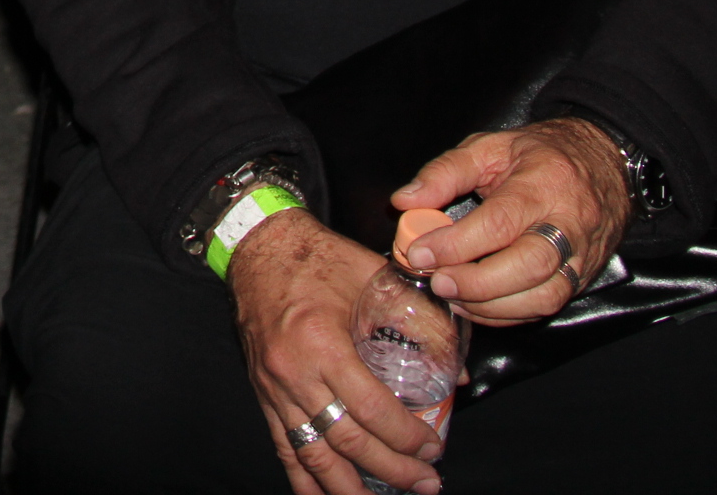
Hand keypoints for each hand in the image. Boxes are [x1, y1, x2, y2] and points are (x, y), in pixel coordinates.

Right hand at [228, 210, 445, 494]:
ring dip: (349, 487)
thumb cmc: (318, 258)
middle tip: (425, 482)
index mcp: (324, 344)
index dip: (406, 437)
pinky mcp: (262, 392)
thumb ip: (420, 320)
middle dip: (391, 469)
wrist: (259, 245)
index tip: (432, 448)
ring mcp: (274, 388)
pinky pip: (283, 445)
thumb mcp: (374, 278)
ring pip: (313, 453)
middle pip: (347, 440)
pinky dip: (303, 479)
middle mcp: (295, 373)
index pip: (371, 409)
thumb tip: (457, 371)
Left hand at [391, 118, 630, 323]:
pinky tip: (478, 306)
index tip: (419, 253)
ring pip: (544, 296)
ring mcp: (582, 255)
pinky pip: (548, 305)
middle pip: (528, 266)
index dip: (457, 244)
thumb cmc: (540, 154)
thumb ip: (444, 173)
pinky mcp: (585, 276)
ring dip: (492, 306)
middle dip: (477, 283)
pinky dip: (509, 314)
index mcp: (542, 185)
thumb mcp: (489, 147)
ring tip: (453, 297)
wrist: (605, 163)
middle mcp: (569, 224)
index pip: (499, 223)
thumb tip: (404, 202)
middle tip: (438, 283)